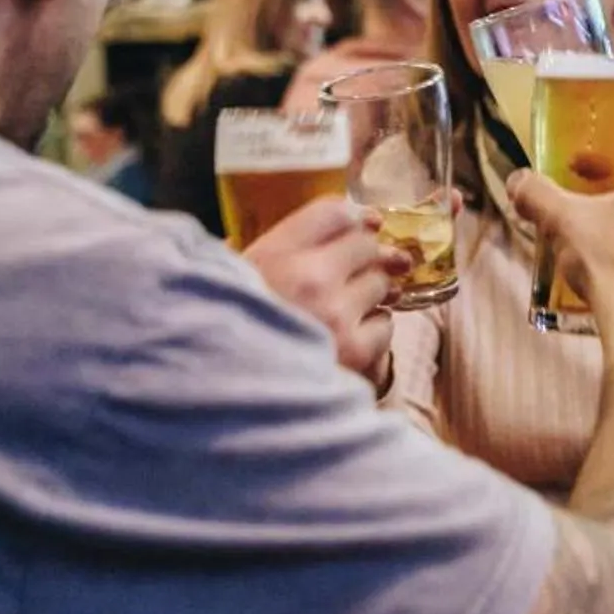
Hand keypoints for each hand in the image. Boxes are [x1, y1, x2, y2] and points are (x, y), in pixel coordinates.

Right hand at [245, 196, 406, 388]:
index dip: (354, 219)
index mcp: (272, 254)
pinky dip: (372, 334)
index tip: (365, 227)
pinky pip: (385, 326)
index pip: (332, 212)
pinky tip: (347, 344)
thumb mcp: (235, 282)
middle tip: (350, 280)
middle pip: (365, 245)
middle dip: (364, 261)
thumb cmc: (228, 338)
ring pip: (381, 284)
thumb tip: (352, 227)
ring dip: (370, 297)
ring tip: (342, 316)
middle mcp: (309, 276)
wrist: (232, 401)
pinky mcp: (357, 350)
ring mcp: (336, 313)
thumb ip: (280, 252)